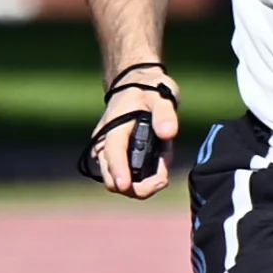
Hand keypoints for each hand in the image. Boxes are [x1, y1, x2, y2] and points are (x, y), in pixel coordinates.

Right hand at [87, 71, 178, 199]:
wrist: (135, 85)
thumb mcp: (161, 97)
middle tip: (164, 179)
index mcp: (114, 128)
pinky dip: (145, 177)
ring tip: (165, 157)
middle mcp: (104, 144)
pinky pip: (128, 178)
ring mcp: (107, 154)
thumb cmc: (148, 90)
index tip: (125, 185)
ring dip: (145, 182)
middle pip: (112, 179)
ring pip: (120, 183)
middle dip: (138, 188)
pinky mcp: (114, 159)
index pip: (113, 153)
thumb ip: (165, 114)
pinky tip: (159, 159)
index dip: (119, 171)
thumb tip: (168, 133)